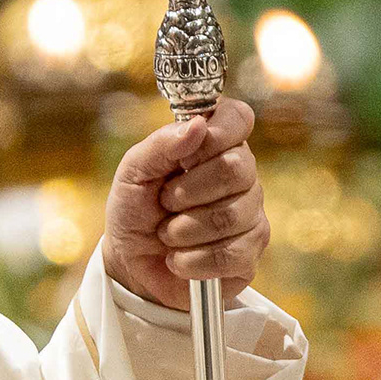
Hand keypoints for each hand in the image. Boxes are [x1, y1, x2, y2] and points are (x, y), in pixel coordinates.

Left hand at [101, 98, 266, 311]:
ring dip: (183, 230)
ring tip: (167, 233)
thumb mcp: (134, 171)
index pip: (238, 118)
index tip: (185, 156)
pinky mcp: (248, 255)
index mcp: (215, 144)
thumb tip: (198, 124)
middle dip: (187, 191)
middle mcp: (242, 175)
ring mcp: (251, 215)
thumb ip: (162, 144)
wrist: (130, 261)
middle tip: (166, 201)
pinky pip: (230, 254)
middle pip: (235, 168)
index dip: (216, 133)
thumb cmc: (135, 208)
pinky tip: (179, 258)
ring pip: (230, 216)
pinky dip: (191, 260)